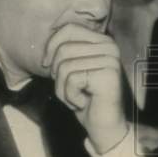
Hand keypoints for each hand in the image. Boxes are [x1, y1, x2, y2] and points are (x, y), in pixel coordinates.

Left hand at [43, 22, 127, 152]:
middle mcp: (110, 47)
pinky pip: (72, 79)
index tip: (47, 65)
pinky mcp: (107, 75)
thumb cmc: (87, 99)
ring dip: (63, 88)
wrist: (105, 127)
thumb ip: (65, 52)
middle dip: (57, 74)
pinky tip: (84, 103)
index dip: (52, 45)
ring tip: (77, 98)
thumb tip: (46, 41)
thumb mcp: (73, 70)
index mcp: (103, 41)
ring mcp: (110, 60)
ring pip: (65, 66)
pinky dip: (70, 96)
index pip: (69, 29)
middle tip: (69, 90)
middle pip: (64, 49)